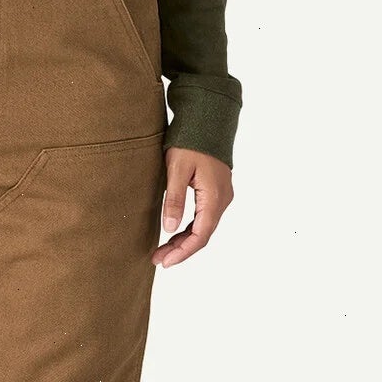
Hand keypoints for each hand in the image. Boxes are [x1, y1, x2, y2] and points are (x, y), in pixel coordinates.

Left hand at [155, 147, 231, 267]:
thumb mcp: (177, 170)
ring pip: (203, 226)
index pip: (200, 235)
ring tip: (162, 250)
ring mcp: (221, 196)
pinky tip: (174, 233)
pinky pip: (204, 217)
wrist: (207, 120)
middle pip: (203, 234)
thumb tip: (169, 229)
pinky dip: (189, 228)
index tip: (165, 262)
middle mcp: (222, 200)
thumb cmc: (191, 142)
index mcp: (214, 197)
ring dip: (184, 240)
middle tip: (158, 259)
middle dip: (181, 249)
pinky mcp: (216, 191)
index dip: (183, 252)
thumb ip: (174, 200)